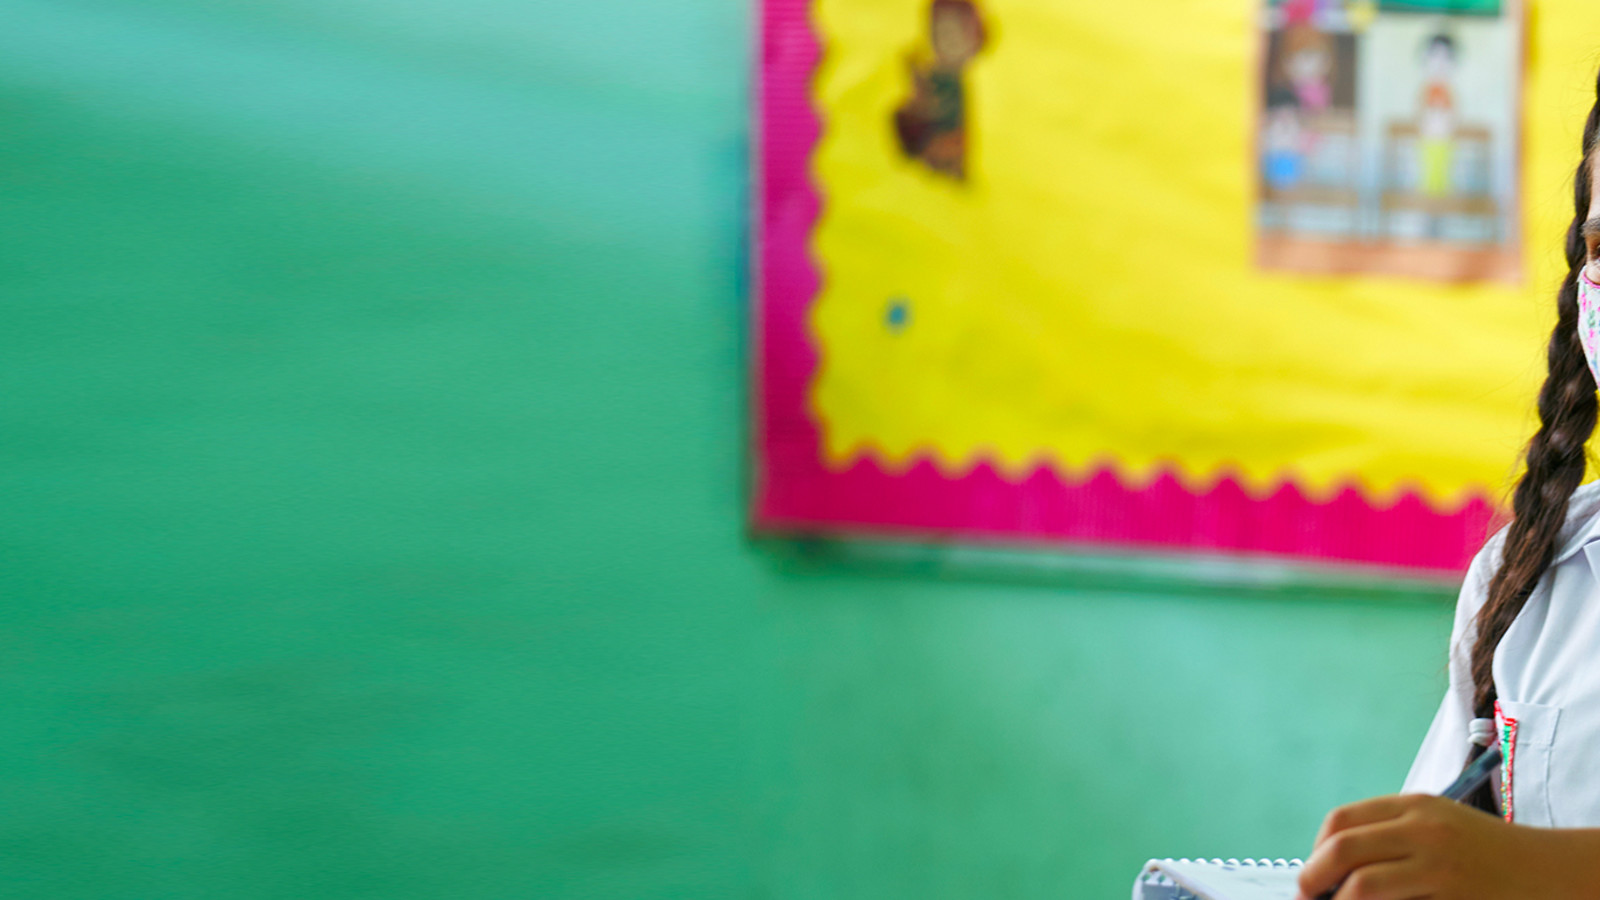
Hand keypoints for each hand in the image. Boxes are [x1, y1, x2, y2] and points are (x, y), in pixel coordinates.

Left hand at [1295, 794, 1595, 899]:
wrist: (1548, 871)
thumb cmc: (1483, 852)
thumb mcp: (1435, 826)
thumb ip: (1387, 837)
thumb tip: (1326, 867)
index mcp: (1413, 806)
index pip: (1341, 822)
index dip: (1316, 852)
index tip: (1313, 876)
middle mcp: (1423, 830)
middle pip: (1343, 849)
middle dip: (1313, 878)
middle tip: (1308, 898)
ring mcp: (1439, 867)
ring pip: (1362, 886)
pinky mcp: (1454, 898)